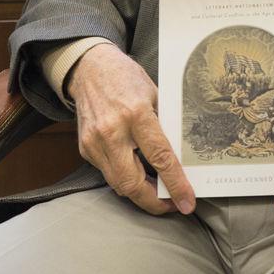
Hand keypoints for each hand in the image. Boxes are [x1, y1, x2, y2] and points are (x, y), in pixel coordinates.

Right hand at [68, 43, 194, 216]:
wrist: (90, 68)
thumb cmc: (126, 78)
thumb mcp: (155, 94)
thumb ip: (165, 124)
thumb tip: (182, 156)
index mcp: (136, 114)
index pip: (160, 157)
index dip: (175, 184)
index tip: (187, 202)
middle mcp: (112, 131)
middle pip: (132, 183)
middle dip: (153, 202)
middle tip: (172, 204)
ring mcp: (95, 142)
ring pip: (118, 184)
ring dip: (139, 193)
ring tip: (158, 192)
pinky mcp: (85, 148)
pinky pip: (107, 173)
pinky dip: (124, 178)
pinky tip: (137, 174)